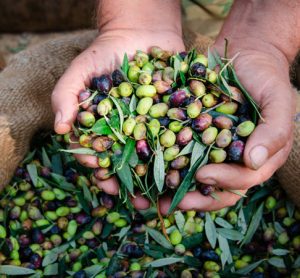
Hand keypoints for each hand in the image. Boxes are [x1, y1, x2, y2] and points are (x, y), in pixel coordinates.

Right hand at [52, 29, 184, 202]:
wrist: (139, 33)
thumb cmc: (105, 52)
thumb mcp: (80, 70)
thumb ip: (66, 95)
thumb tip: (60, 128)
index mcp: (104, 128)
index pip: (100, 156)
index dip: (102, 172)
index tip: (108, 184)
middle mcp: (128, 131)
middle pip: (130, 162)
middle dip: (134, 184)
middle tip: (142, 204)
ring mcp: (152, 125)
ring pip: (156, 155)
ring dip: (161, 176)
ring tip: (168, 195)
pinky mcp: (173, 116)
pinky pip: (179, 135)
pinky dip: (184, 151)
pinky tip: (190, 166)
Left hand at [158, 0, 297, 213]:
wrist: (244, 53)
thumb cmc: (266, 77)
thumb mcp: (278, 100)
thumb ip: (273, 131)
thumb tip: (253, 161)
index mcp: (255, 159)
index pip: (239, 182)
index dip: (222, 183)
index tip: (202, 175)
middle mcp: (229, 159)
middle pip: (210, 188)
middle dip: (188, 199)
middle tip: (162, 205)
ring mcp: (207, 148)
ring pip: (187, 175)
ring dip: (166, 188)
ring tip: (143, 197)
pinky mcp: (190, 134)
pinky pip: (174, 151)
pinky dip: (158, 161)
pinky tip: (139, 166)